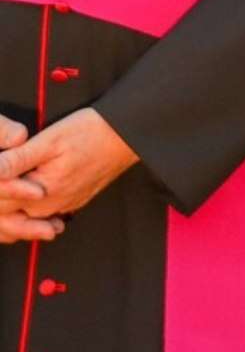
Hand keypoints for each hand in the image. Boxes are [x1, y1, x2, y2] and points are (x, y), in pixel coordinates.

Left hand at [0, 109, 136, 215]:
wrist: (125, 136)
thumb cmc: (90, 132)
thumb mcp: (51, 139)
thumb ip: (19, 158)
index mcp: (41, 193)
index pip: (1, 202)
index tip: (0, 168)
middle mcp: (50, 207)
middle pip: (11, 215)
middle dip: (2, 199)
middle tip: (4, 173)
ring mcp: (62, 208)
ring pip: (26, 219)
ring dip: (13, 209)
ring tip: (9, 189)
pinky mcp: (71, 204)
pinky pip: (43, 217)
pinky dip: (29, 212)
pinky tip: (27, 198)